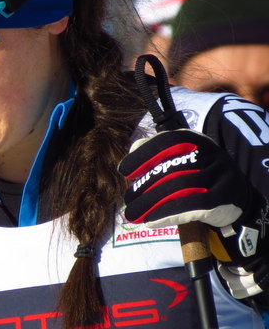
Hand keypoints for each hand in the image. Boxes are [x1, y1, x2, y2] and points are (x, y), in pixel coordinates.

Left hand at [118, 129, 251, 227]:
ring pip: (181, 188)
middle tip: (128, 200)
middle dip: (145, 186)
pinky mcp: (225, 198)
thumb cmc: (195, 173)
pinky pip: (194, 206)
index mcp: (195, 138)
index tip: (124, 171)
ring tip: (135, 214)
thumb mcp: (179, 155)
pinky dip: (169, 214)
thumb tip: (133, 151)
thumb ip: (154, 150)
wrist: (234, 195)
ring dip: (153, 203)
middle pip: (173, 168)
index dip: (144, 155)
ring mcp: (221, 174)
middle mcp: (211, 152)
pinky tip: (152, 221)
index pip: (168, 141)